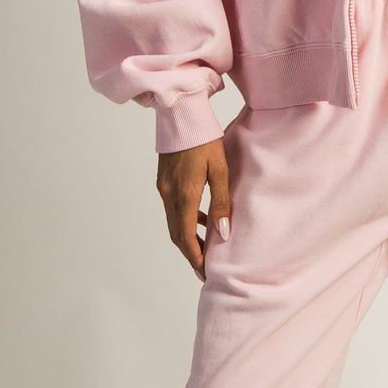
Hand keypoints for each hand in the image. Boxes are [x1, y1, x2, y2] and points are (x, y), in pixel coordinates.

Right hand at [156, 137, 232, 279]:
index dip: (195, 258)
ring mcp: (163, 188)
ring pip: (174, 223)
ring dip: (188, 238)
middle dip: (191, 253)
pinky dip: (185, 220)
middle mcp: (169, 194)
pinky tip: (202, 219)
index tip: (205, 272)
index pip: (186, 237)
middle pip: (177, 234)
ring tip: (206, 248)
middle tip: (205, 268)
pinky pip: (172, 209)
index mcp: (184, 194)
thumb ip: (222, 203)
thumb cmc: (204, 139)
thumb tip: (224, 234)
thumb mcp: (220, 170)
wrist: (181, 115)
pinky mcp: (163, 181)